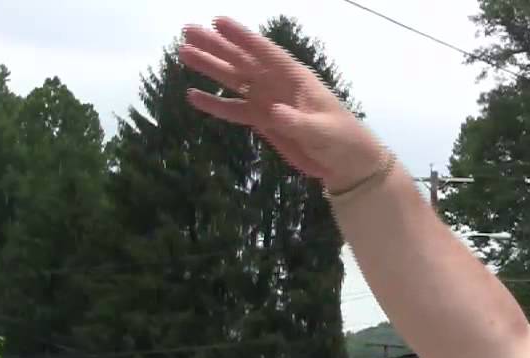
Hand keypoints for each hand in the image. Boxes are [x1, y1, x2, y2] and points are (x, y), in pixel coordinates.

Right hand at [177, 17, 384, 189]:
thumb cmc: (341, 140)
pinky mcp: (262, 121)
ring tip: (184, 52)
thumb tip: (273, 112)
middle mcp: (277, 84)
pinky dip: (215, 104)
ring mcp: (268, 101)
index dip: (243, 38)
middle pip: (242, 61)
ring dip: (210, 67)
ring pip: (234, 80)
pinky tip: (193, 96)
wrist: (345, 163)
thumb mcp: (322, 131)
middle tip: (188, 31)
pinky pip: (234, 110)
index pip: (266, 53)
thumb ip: (297, 122)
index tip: (219, 22)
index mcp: (295, 78)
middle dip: (216, 46)